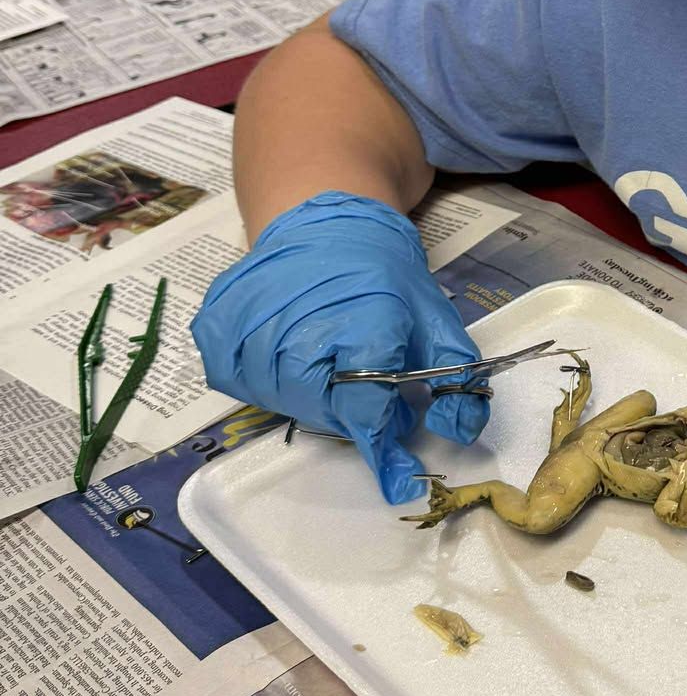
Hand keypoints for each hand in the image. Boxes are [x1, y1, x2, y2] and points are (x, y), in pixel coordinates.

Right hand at [191, 192, 488, 504]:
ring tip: (326, 362)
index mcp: (360, 324)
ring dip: (308, 397)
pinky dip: (264, 379)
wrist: (323, 222)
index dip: (382, 437)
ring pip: (280, 400)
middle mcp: (298, 330)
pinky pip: (236, 381)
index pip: (366, 407)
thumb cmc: (382, 272)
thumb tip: (459, 430)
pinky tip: (285, 353)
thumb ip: (454, 374)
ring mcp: (249, 328)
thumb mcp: (432, 317)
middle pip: (322, 410)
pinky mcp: (217, 327)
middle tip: (362, 384)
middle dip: (349, 410)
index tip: (398, 473)